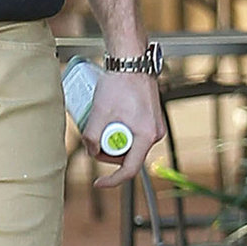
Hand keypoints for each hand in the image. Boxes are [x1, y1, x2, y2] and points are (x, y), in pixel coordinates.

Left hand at [85, 69, 165, 187]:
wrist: (131, 62)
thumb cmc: (119, 83)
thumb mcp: (98, 112)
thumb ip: (91, 137)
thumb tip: (91, 151)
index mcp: (146, 136)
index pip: (130, 169)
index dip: (112, 180)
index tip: (99, 183)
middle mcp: (155, 134)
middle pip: (128, 156)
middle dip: (108, 152)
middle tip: (92, 139)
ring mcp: (154, 126)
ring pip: (130, 144)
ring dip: (112, 139)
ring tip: (100, 123)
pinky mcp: (150, 118)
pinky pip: (133, 133)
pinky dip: (119, 130)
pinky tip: (109, 117)